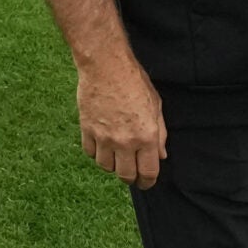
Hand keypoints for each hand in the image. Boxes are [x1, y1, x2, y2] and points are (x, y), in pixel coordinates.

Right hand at [77, 56, 166, 188]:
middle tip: (132, 173)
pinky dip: (96, 152)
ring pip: (106, 167)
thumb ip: (160, 133)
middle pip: (126, 175)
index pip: (148, 172)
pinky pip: (90, 153)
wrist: (105, 65)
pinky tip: (102, 145)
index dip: (148, 182)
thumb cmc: (134, 81)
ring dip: (112, 165)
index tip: (146, 182)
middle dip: (131, 178)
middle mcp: (124, 141)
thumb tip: (161, 155)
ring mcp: (104, 137)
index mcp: (146, 136)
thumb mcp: (156, 105)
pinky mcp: (87, 129)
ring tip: (116, 156)